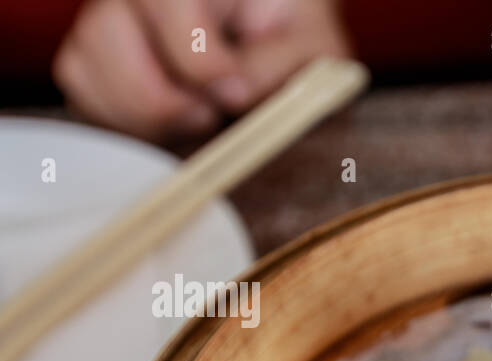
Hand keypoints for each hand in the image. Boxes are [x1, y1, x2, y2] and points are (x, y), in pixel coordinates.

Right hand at [53, 0, 349, 141]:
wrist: (278, 31)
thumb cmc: (293, 35)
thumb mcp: (310, 45)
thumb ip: (278, 63)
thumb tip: (231, 92)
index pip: (166, 2)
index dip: (198, 61)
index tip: (234, 93)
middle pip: (105, 34)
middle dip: (160, 97)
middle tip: (208, 115)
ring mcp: (107, 16)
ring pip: (86, 68)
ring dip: (144, 115)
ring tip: (196, 116)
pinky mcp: (95, 55)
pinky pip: (84, 93)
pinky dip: (126, 122)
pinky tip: (171, 120)